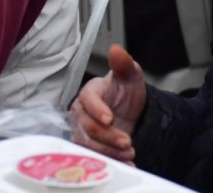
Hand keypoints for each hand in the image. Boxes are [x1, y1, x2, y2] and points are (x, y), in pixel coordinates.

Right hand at [69, 44, 146, 162]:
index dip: (97, 110)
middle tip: (128, 141)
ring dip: (109, 152)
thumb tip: (117, 49)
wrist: (129, 112)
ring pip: (88, 144)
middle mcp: (81, 112)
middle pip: (87, 127)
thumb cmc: (125, 92)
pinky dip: (110, 162)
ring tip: (130, 152)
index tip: (110, 118)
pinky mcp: (88, 146)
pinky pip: (93, 157)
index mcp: (89, 92)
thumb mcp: (131, 77)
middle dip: (108, 136)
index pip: (88, 100)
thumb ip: (124, 64)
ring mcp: (83, 130)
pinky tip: (126, 162)